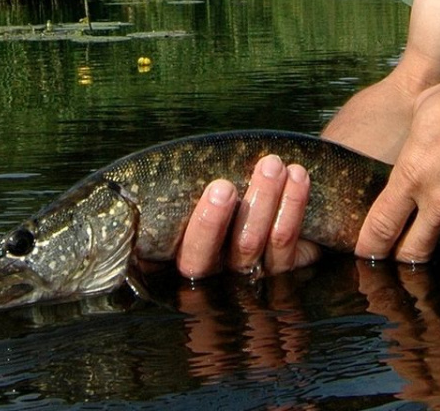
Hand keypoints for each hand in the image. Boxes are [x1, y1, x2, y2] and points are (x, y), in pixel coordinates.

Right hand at [175, 153, 322, 279]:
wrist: (272, 192)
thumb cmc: (221, 187)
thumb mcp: (191, 191)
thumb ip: (174, 191)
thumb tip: (141, 177)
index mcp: (183, 257)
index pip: (178, 254)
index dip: (201, 226)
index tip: (217, 187)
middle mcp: (215, 275)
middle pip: (210, 258)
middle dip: (217, 221)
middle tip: (226, 185)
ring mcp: (251, 274)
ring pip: (254, 246)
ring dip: (265, 202)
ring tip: (272, 165)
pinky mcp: (284, 268)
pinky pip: (287, 243)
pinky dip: (293, 206)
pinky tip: (298, 176)